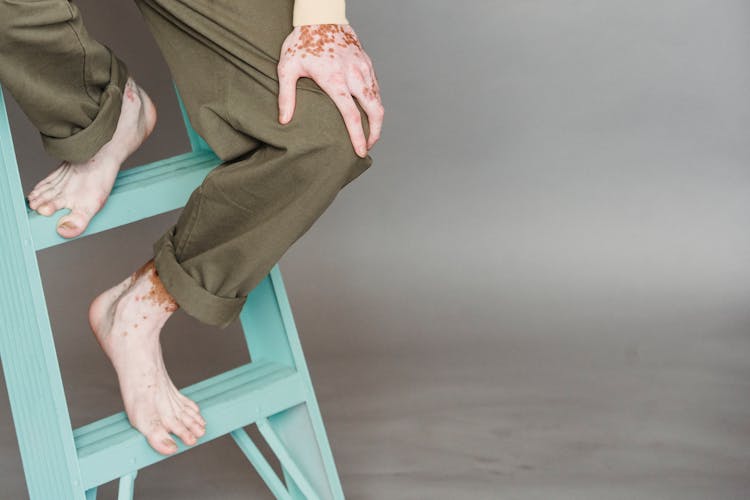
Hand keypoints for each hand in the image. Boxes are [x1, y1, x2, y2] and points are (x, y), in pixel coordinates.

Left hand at [277, 24, 383, 157]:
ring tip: (370, 133)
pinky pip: (376, 88)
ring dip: (377, 119)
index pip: (352, 115)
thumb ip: (286, 96)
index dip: (358, 137)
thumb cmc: (302, 41)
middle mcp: (354, 75)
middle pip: (374, 111)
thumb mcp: (287, 67)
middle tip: (369, 145)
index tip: (360, 151)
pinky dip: (376, 103)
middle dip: (375, 132)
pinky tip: (369, 111)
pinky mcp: (367, 63)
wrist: (321, 15)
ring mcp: (363, 68)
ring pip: (378, 100)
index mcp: (335, 80)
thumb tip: (284, 121)